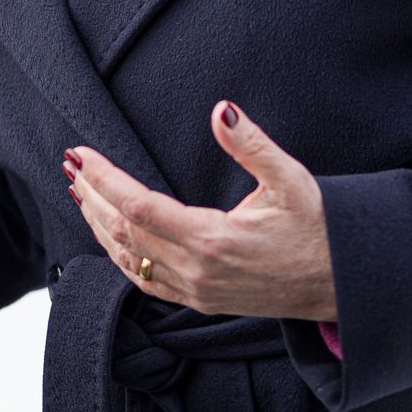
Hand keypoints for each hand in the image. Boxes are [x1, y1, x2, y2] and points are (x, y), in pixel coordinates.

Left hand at [65, 101, 334, 319]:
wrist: (342, 285)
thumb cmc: (319, 229)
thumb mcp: (291, 180)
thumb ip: (251, 145)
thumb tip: (221, 110)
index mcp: (214, 239)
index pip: (137, 207)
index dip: (104, 179)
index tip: (81, 153)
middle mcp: (197, 271)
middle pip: (122, 233)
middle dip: (91, 195)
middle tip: (70, 164)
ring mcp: (196, 291)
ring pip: (127, 259)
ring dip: (97, 224)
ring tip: (78, 191)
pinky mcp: (200, 301)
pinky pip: (144, 281)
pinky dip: (117, 255)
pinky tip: (107, 234)